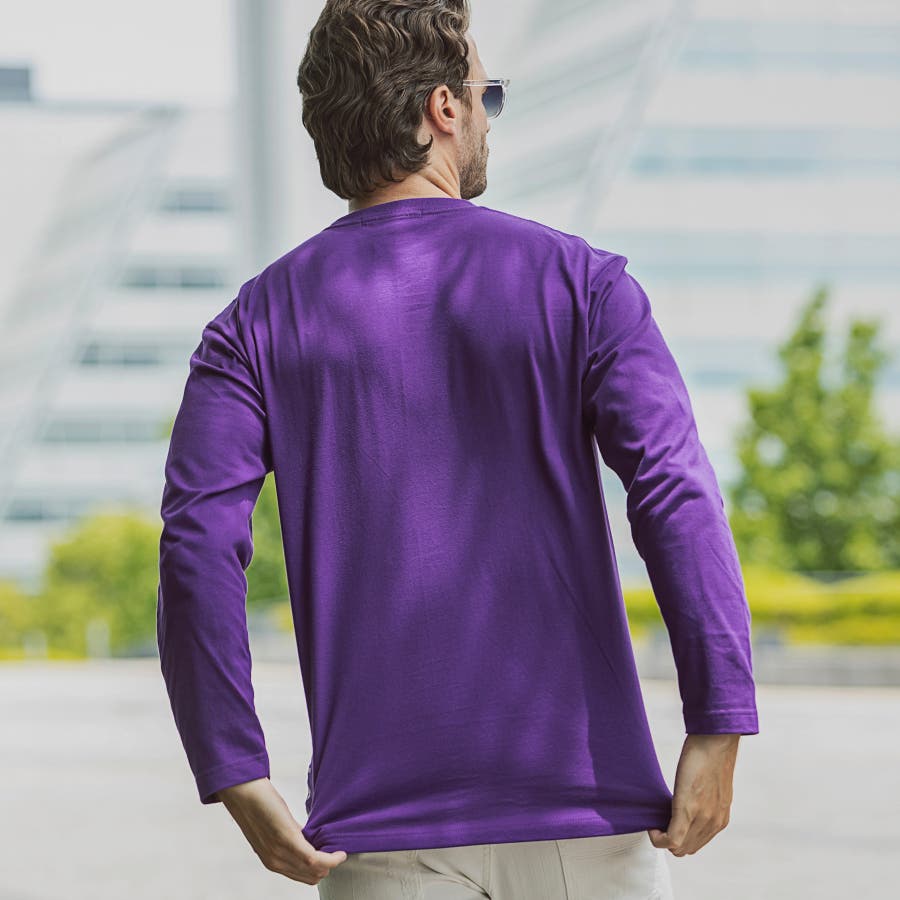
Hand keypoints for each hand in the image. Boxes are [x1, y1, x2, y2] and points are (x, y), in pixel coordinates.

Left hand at [216, 777, 347, 883]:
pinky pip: (314, 858)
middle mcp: (276, 862)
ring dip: (331, 864)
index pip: (302, 877)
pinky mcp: (287, 838)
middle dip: (328, 868)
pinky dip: (330, 858)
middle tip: (337, 854)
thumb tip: (309, 838)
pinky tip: (338, 852)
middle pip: (311, 877)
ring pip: (315, 871)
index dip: (320, 871)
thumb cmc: (260, 806)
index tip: (332, 858)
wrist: (243, 794)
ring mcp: (280, 853)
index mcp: (272, 861)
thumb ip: (291, 837)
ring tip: (340, 853)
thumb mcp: (276, 829)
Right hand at [648, 733, 740, 856]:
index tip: (667, 825)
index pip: (696, 843)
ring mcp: (702, 818)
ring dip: (664, 840)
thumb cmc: (712, 757)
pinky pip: (673, 839)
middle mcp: (713, 823)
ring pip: (679, 848)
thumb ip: (706, 801)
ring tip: (656, 823)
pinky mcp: (688, 810)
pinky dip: (659, 839)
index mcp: (719, 818)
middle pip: (687, 849)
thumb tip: (692, 802)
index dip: (679, 839)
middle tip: (658, 823)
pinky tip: (652, 827)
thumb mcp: (713, 787)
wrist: (716, 743)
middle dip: (670, 841)